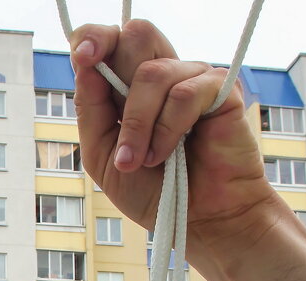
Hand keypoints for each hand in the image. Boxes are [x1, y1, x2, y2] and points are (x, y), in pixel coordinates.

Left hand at [71, 21, 282, 258]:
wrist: (197, 221)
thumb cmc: (152, 192)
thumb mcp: (102, 155)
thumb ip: (91, 109)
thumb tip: (86, 63)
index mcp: (130, 85)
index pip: (111, 39)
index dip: (94, 37)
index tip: (84, 56)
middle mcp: (163, 74)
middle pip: (136, 34)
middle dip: (119, 82)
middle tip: (119, 124)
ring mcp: (193, 78)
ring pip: (153, 72)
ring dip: (139, 123)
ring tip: (145, 160)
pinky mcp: (222, 90)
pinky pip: (184, 93)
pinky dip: (168, 128)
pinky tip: (169, 154)